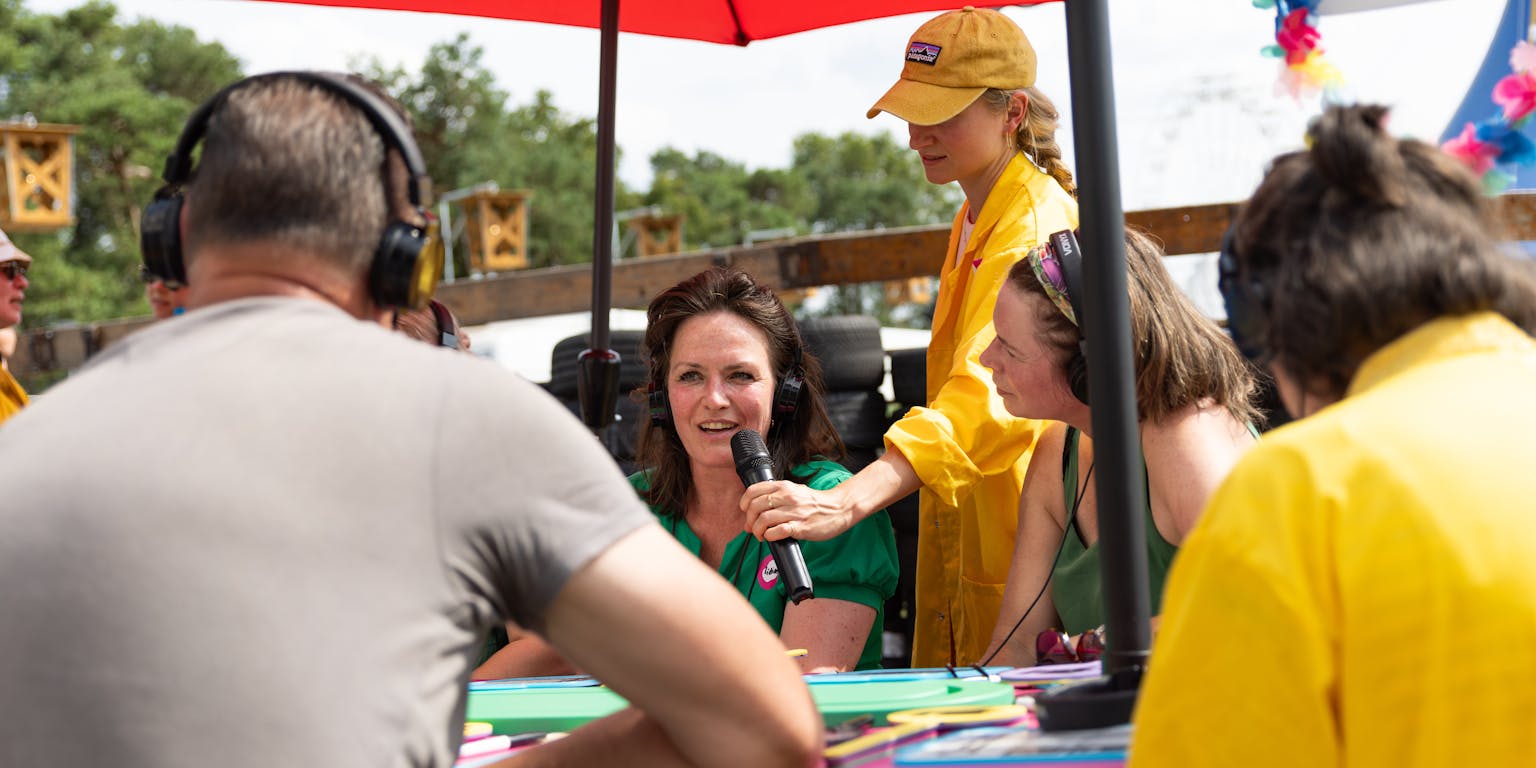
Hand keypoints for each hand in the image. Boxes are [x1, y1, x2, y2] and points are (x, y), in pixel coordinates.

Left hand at [740, 480, 854, 541]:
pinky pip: (777, 531)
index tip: (745, 511)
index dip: (744, 502)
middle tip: (752, 527)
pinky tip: (771, 537)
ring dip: (758, 530)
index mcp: (784, 487)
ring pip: (764, 520)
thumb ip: (777, 497)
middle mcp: (788, 497)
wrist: (839, 508)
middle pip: (755, 506)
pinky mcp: (801, 527)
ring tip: (761, 535)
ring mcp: (794, 512)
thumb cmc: (816, 503)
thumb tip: (755, 510)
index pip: (753, 490)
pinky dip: (769, 536)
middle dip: (749, 520)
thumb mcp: (795, 491)